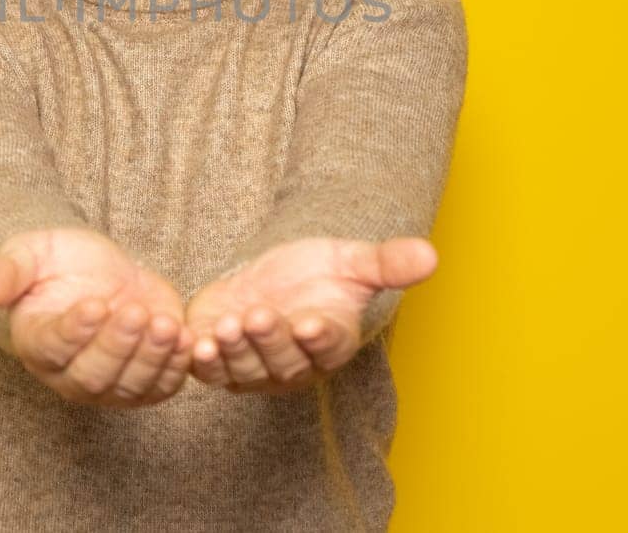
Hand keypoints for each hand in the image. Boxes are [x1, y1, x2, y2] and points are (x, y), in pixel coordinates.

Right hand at [0, 228, 194, 407]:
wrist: (99, 269)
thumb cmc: (56, 260)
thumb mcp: (27, 256)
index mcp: (39, 342)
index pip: (55, 347)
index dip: (76, 331)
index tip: (95, 302)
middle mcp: (70, 373)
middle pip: (93, 375)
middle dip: (118, 344)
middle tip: (133, 311)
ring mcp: (109, 383)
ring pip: (129, 386)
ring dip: (151, 357)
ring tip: (166, 324)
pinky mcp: (144, 381)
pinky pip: (160, 387)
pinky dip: (174, 368)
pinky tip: (184, 338)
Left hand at [185, 236, 437, 393]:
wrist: (273, 277)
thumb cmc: (317, 271)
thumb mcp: (352, 260)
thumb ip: (387, 262)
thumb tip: (431, 255)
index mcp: (330, 341)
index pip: (327, 345)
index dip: (318, 337)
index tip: (309, 323)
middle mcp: (296, 364)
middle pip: (283, 361)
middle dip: (269, 341)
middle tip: (258, 316)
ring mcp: (257, 370)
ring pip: (246, 369)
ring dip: (235, 351)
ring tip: (227, 326)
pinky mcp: (222, 365)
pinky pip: (212, 372)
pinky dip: (204, 362)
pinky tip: (196, 343)